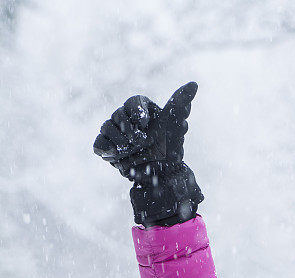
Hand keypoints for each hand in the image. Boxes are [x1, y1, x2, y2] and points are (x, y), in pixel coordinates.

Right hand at [93, 82, 202, 225]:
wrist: (161, 175)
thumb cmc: (169, 148)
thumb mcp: (176, 124)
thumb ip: (181, 103)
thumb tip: (194, 84)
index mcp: (141, 109)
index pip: (133, 102)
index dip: (137, 112)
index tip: (145, 124)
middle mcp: (126, 118)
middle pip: (118, 114)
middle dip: (130, 130)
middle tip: (141, 143)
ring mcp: (114, 133)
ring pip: (106, 128)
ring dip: (120, 141)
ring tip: (132, 151)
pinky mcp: (107, 148)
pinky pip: (99, 144)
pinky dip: (106, 149)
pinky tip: (116, 156)